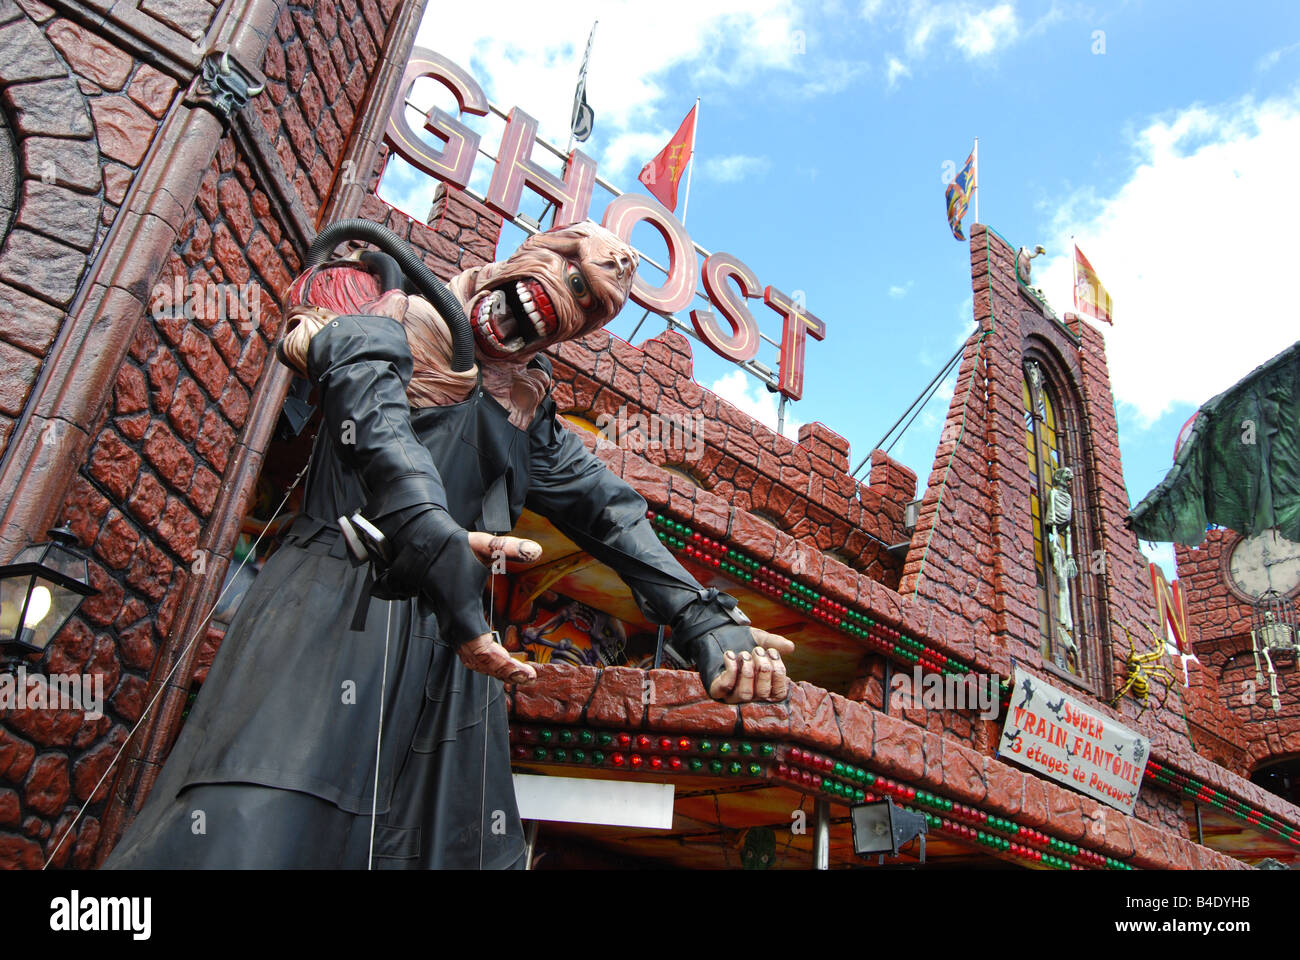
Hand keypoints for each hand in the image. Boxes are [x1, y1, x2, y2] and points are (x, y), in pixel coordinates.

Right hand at [455, 534, 543, 684]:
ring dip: (493, 669)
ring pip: (470, 660)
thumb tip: (535, 551)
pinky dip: (483, 661)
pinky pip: (466, 652)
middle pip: (478, 663)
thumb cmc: (449, 549)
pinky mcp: (451, 625)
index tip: (526, 671)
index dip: (506, 665)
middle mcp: (454, 626)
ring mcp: (451, 628)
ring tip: (517, 672)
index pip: (485, 652)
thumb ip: (510, 548)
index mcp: (463, 613)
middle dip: (503, 672)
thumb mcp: (483, 545)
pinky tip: (499, 658)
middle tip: (528, 676)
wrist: (423, 548)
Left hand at [707, 628, 794, 703]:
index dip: (779, 674)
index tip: (772, 652)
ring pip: (745, 694)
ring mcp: (731, 694)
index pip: (779, 693)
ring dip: (747, 672)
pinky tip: (730, 655)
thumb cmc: (739, 638)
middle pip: (763, 694)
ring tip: (744, 654)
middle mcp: (750, 694)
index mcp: (763, 685)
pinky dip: (731, 670)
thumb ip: (775, 642)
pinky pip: (725, 687)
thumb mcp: (760, 638)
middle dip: (763, 669)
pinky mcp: (715, 689)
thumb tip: (791, 647)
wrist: (715, 631)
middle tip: (757, 650)